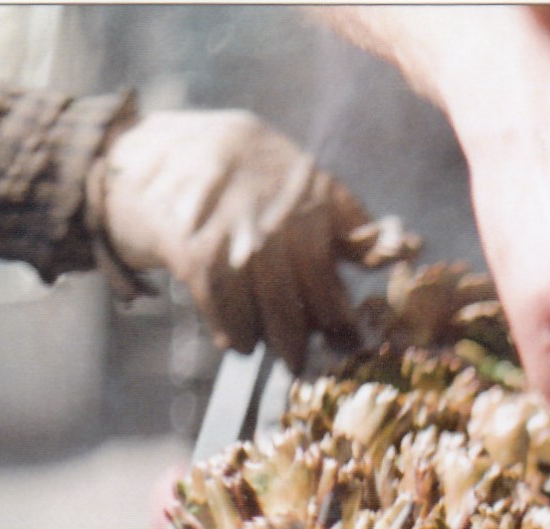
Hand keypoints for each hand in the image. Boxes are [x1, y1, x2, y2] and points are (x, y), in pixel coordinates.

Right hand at [92, 110, 419, 371]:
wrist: (143, 152)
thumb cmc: (232, 173)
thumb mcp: (293, 175)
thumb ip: (343, 215)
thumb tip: (407, 248)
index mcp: (315, 192)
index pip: (361, 252)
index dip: (360, 296)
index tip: (357, 331)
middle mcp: (285, 214)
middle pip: (320, 295)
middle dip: (321, 333)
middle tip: (313, 356)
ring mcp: (242, 236)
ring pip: (275, 313)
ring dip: (276, 341)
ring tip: (275, 351)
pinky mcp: (198, 253)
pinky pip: (229, 311)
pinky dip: (234, 333)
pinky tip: (236, 341)